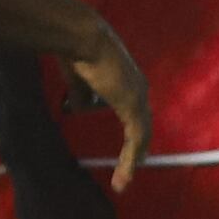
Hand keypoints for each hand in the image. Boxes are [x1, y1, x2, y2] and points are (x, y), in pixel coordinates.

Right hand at [49, 6, 151, 194]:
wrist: (81, 37)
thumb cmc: (77, 52)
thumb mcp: (80, 80)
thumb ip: (84, 96)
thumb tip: (81, 109)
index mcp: (129, 82)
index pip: (135, 115)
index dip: (133, 137)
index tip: (127, 155)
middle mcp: (139, 89)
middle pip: (142, 128)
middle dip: (135, 153)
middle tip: (126, 173)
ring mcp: (138, 96)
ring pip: (141, 136)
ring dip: (131, 161)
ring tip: (122, 182)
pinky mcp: (132, 105)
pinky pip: (136, 137)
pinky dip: (130, 159)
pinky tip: (125, 175)